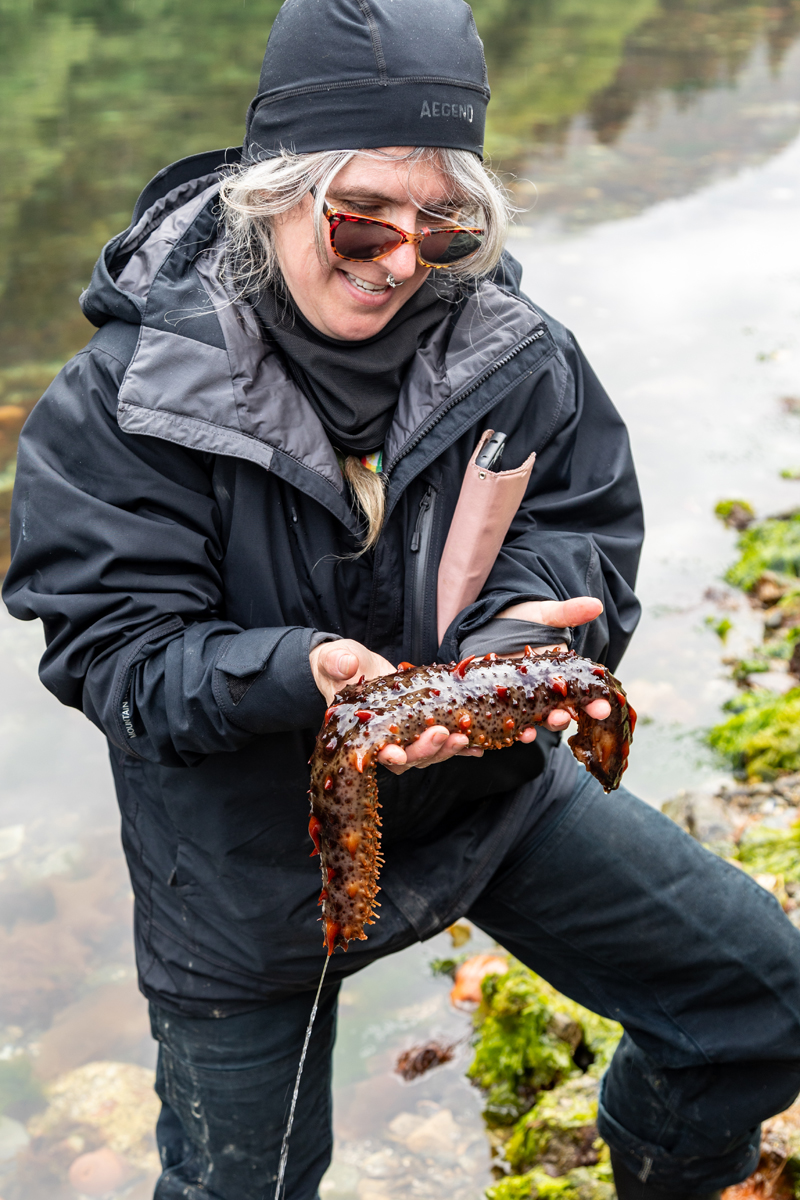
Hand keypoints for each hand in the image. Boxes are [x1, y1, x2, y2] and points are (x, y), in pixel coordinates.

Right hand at [310, 639, 488, 774]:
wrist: (352, 663)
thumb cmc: (338, 665)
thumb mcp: (333, 660)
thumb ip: (336, 662)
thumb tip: (346, 666)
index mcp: (358, 730)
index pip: (373, 751)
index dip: (386, 755)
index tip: (397, 754)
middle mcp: (383, 739)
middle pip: (407, 758)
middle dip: (426, 750)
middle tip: (443, 734)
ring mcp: (405, 734)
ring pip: (427, 753)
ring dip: (447, 749)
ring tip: (465, 738)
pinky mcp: (421, 724)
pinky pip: (442, 739)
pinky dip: (461, 747)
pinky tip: (478, 746)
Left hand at [496, 596, 610, 728]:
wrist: (489, 623)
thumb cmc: (522, 620)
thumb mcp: (545, 615)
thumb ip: (569, 612)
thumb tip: (597, 605)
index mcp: (560, 676)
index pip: (582, 695)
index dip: (594, 704)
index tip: (603, 708)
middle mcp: (544, 693)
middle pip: (557, 713)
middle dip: (561, 719)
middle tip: (565, 717)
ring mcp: (521, 699)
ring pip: (532, 721)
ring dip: (534, 729)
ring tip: (531, 733)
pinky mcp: (499, 702)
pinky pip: (506, 720)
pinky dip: (508, 728)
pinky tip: (508, 732)